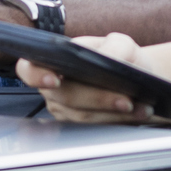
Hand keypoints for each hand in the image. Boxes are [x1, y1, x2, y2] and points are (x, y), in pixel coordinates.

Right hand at [20, 33, 155, 125]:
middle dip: (97, 99)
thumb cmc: (121, 56)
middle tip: (125, 99)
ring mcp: (66, 109)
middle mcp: (55, 87)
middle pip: (65, 96)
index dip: (36, 75)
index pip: (30, 69)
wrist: (137, 75)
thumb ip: (114, 48)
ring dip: (114, 113)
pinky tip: (139, 114)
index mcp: (54, 60)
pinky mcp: (82, 125)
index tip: (54, 80)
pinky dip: (120, 121)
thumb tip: (108, 60)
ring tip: (140, 106)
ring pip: (83, 116)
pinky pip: (96, 127)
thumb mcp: (121, 43)